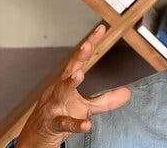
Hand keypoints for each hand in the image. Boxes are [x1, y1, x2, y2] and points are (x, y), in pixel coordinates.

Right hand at [16, 24, 130, 147]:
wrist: (37, 137)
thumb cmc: (60, 115)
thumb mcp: (86, 107)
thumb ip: (106, 100)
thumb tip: (128, 93)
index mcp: (67, 81)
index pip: (80, 60)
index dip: (90, 44)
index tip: (101, 29)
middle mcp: (59, 90)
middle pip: (69, 70)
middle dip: (78, 57)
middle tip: (87, 45)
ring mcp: (54, 106)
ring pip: (61, 93)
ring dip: (69, 83)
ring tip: (79, 75)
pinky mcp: (53, 124)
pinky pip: (65, 123)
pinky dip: (76, 124)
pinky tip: (87, 124)